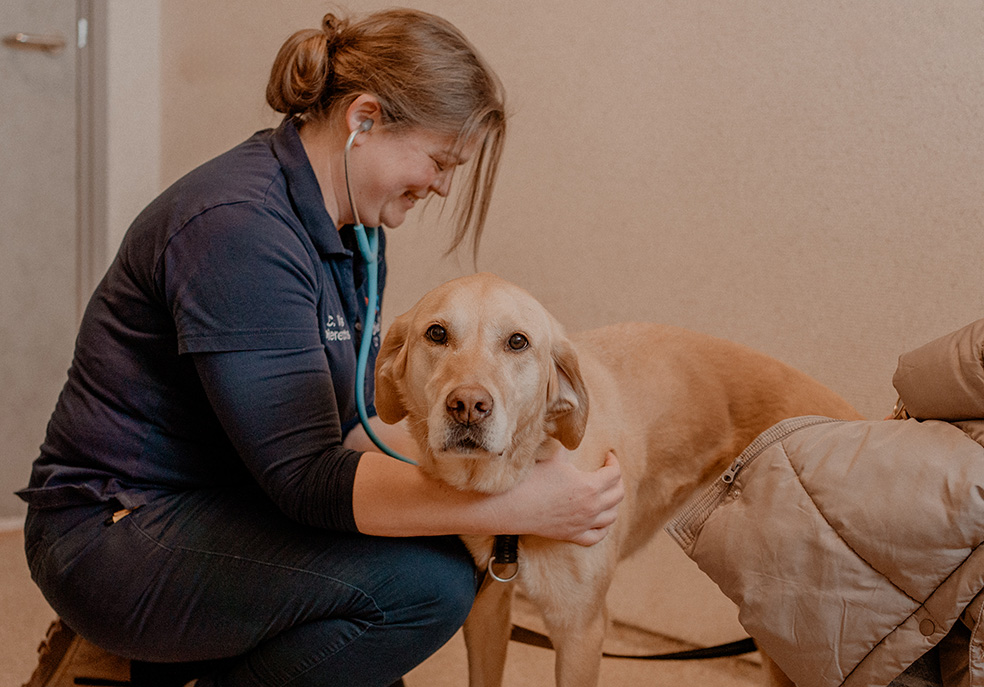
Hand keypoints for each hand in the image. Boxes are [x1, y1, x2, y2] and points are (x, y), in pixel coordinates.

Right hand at [506, 446, 623, 545]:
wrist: (513, 506)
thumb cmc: (532, 479)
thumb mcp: (553, 455)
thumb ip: (567, 444)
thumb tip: (570, 431)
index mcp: (590, 486)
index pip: (614, 473)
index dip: (613, 462)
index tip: (608, 455)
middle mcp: (591, 507)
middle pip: (618, 495)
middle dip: (617, 480)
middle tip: (609, 472)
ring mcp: (583, 523)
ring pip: (612, 516)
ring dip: (613, 503)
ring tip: (607, 493)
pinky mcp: (572, 535)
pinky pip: (597, 536)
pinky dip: (604, 528)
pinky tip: (601, 520)